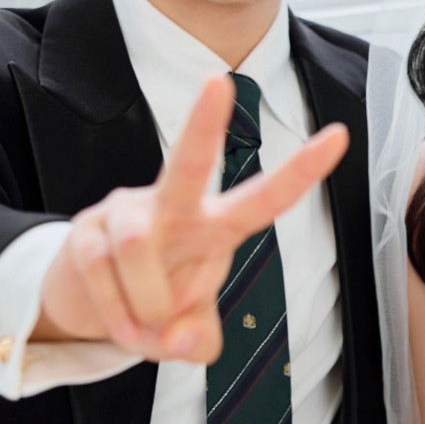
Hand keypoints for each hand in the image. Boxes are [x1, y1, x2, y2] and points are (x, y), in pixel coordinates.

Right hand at [36, 74, 348, 362]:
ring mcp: (124, 212)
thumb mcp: (189, 332)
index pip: (263, 199)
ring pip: (135, 247)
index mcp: (214, 227)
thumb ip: (198, 341)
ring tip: (147, 332)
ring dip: (145, 303)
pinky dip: (118, 316)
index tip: (340, 135)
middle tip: (218, 81)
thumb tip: (178, 341)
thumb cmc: (157, 303)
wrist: (90, 306)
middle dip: (203, 124)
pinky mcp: (84, 230)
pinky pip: (101, 274)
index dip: (301, 173)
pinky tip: (126, 330)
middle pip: (189, 163)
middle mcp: (173, 207)